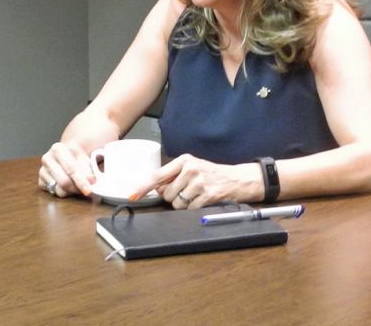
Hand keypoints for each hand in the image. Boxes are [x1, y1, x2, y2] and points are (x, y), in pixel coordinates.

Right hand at [38, 140, 94, 196]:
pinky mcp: (40, 181)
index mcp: (58, 149)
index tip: (88, 190)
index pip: (71, 169)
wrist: (68, 155)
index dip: (81, 181)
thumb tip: (90, 180)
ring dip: (71, 191)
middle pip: (63, 182)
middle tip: (86, 190)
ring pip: (58, 190)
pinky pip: (53, 193)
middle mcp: (47, 159)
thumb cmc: (77, 157)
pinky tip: (67, 185)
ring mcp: (42, 171)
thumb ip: (88, 169)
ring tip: (77, 185)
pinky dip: (63, 192)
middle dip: (76, 188)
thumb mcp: (85, 158)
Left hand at [131, 154, 262, 208]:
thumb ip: (172, 176)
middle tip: (187, 191)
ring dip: (184, 204)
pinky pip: (189, 209)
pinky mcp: (208, 195)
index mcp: (183, 160)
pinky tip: (203, 199)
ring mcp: (199, 182)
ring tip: (196, 195)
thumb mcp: (192, 168)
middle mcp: (190, 169)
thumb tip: (156, 189)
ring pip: (177, 204)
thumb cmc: (211, 174)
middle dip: (173, 197)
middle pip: (167, 194)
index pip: (157, 175)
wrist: (237, 179)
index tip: (132, 195)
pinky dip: (193, 208)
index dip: (143, 187)